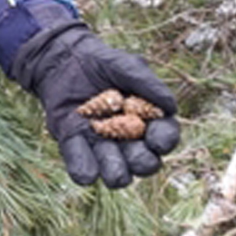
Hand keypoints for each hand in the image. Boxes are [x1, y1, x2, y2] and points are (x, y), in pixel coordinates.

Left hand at [13, 21, 179, 188]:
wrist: (65, 60)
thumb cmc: (103, 63)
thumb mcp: (126, 66)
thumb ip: (147, 83)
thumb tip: (170, 107)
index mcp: (147, 120)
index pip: (164, 138)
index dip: (164, 142)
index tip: (156, 139)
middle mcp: (128, 139)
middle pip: (143, 164)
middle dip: (141, 162)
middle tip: (133, 150)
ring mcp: (102, 145)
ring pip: (117, 175)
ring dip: (115, 171)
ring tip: (107, 153)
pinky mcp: (75, 145)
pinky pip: (82, 168)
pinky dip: (85, 172)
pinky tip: (86, 171)